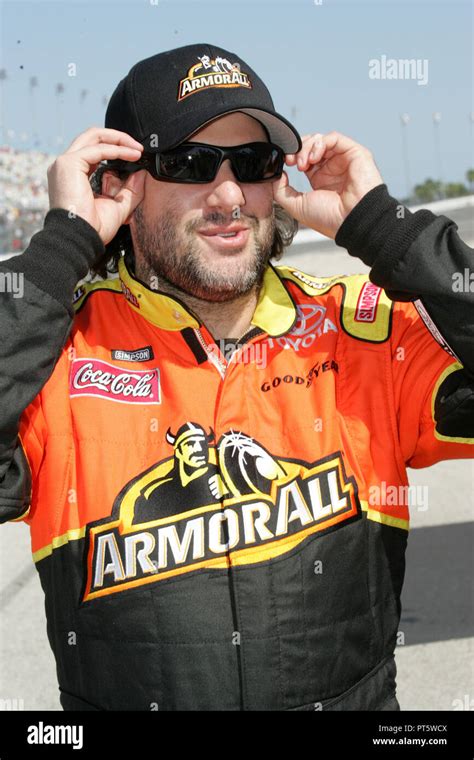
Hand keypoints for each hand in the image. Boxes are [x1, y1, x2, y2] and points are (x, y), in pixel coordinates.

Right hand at [47, 127, 145, 243]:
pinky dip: (117, 149)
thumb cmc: (93, 229)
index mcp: (73, 175)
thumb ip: (130, 190)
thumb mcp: (118, 206)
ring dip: (119, 139)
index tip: (136, 156)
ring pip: (94, 136)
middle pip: (92, 137)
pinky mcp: (68, 163)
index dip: (116, 149)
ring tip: (137, 149)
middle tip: (139, 148)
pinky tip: (131, 155)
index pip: (94, 151)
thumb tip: (141, 172)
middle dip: (118, 138)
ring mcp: (65, 163)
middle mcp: (66, 166)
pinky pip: (98, 149)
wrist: (80, 239)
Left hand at [272, 131, 382, 238]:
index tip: (285, 163)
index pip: (304, 157)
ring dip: (307, 147)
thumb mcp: (296, 205)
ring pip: (321, 140)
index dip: (293, 156)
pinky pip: (334, 138)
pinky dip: (320, 143)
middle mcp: (333, 168)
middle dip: (298, 150)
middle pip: (311, 145)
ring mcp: (344, 160)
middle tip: (292, 161)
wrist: (351, 221)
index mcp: (321, 179)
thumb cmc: (329, 218)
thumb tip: (277, 172)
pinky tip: (314, 158)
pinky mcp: (355, 153)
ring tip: (304, 164)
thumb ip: (281, 190)